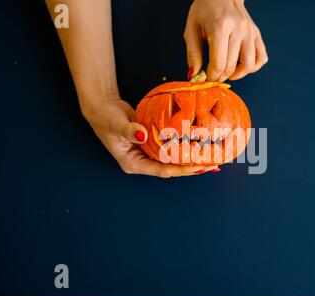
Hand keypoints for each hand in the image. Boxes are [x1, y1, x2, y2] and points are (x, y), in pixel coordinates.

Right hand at [82, 99, 218, 177]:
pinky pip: (171, 148)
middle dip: (191, 167)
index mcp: (133, 164)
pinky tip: (198, 145)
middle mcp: (142, 161)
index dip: (180, 170)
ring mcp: (148, 153)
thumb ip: (129, 130)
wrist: (102, 106)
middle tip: (212, 164)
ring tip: (211, 158)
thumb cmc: (105, 117)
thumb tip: (142, 136)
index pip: (161, 170)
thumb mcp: (116, 123)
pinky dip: (183, 146)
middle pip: (171, 168)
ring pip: (173, 159)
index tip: (197, 168)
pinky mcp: (153, 143)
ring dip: (190, 159)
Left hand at [184, 0, 267, 81]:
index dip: (212, 76)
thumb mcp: (192, 31)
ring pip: (249, 65)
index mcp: (220, 27)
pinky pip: (261, 58)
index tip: (207, 77)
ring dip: (238, 74)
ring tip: (228, 72)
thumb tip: (193, 75)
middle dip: (221, 76)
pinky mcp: (257, 34)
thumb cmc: (204, 11)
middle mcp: (239, 29)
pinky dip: (253, 66)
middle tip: (214, 75)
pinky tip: (241, 64)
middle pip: (232, 66)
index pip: (219, 63)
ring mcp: (250, 32)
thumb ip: (192, 55)